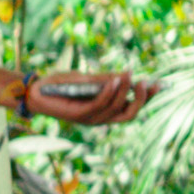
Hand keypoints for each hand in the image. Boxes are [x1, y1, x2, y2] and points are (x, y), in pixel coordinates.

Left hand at [20, 70, 155, 127]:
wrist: (34, 90)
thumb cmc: (60, 85)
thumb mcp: (85, 79)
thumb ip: (103, 79)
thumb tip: (126, 75)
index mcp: (105, 110)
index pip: (131, 107)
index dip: (146, 98)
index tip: (159, 84)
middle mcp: (100, 118)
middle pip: (129, 114)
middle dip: (141, 99)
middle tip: (147, 82)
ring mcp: (89, 119)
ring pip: (116, 110)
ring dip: (124, 92)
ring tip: (129, 75)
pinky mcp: (78, 115)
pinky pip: (98, 105)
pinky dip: (109, 93)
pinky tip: (114, 80)